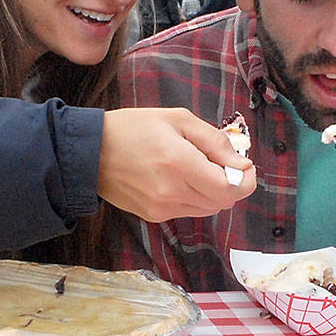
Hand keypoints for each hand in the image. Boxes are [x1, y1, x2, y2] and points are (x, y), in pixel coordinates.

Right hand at [99, 107, 255, 221]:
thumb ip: (214, 141)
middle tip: (219, 161)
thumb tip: (241, 163)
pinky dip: (193, 196)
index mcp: (179, 163)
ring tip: (194, 166)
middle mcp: (172, 192)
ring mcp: (162, 208)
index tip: (246, 166)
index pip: (230, 189)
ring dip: (212, 190)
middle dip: (230, 182)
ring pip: (208, 208)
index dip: (246, 180)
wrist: (89, 152)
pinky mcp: (154, 216)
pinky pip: (188, 210)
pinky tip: (178, 177)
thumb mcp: (177, 119)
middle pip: (223, 201)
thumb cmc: (133, 128)